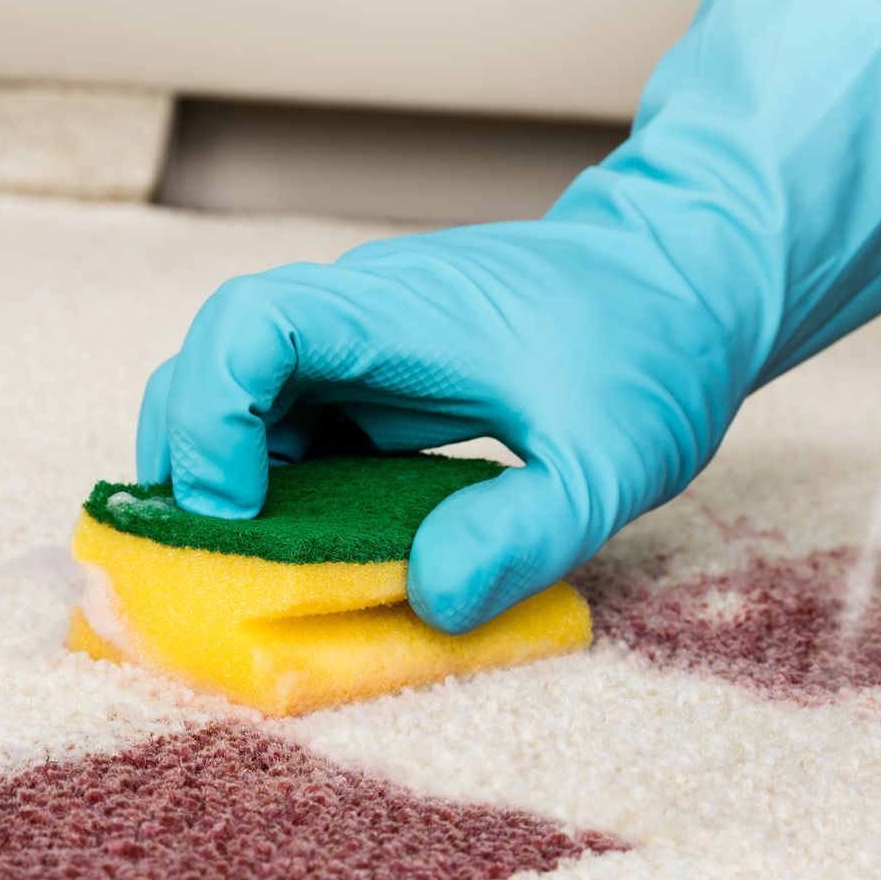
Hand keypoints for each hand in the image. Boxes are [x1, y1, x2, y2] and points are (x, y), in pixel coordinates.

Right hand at [138, 0, 880, 632]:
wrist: (691, 278)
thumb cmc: (654, 351)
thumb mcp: (611, 463)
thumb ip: (523, 531)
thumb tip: (429, 600)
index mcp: (398, 313)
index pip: (249, 326)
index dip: (212, 415)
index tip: (238, 512)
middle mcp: (362, 316)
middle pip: (212, 358)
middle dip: (189, 457)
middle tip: (215, 561)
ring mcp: (367, 344)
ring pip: (244, 393)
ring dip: (228, 476)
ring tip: (252, 570)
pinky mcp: (383, 377)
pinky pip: (297, 420)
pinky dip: (280, 484)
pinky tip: (311, 550)